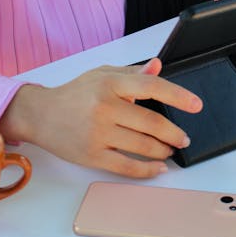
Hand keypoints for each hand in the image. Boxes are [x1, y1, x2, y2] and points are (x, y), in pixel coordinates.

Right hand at [0, 58, 202, 177]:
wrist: (39, 114)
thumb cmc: (74, 93)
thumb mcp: (101, 73)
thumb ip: (131, 72)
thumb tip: (158, 66)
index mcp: (110, 83)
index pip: (152, 87)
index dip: (178, 96)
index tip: (196, 105)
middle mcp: (105, 107)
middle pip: (152, 123)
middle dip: (175, 133)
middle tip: (183, 137)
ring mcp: (98, 133)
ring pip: (143, 146)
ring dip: (163, 150)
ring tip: (170, 149)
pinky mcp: (92, 155)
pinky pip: (127, 166)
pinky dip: (147, 169)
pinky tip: (157, 167)